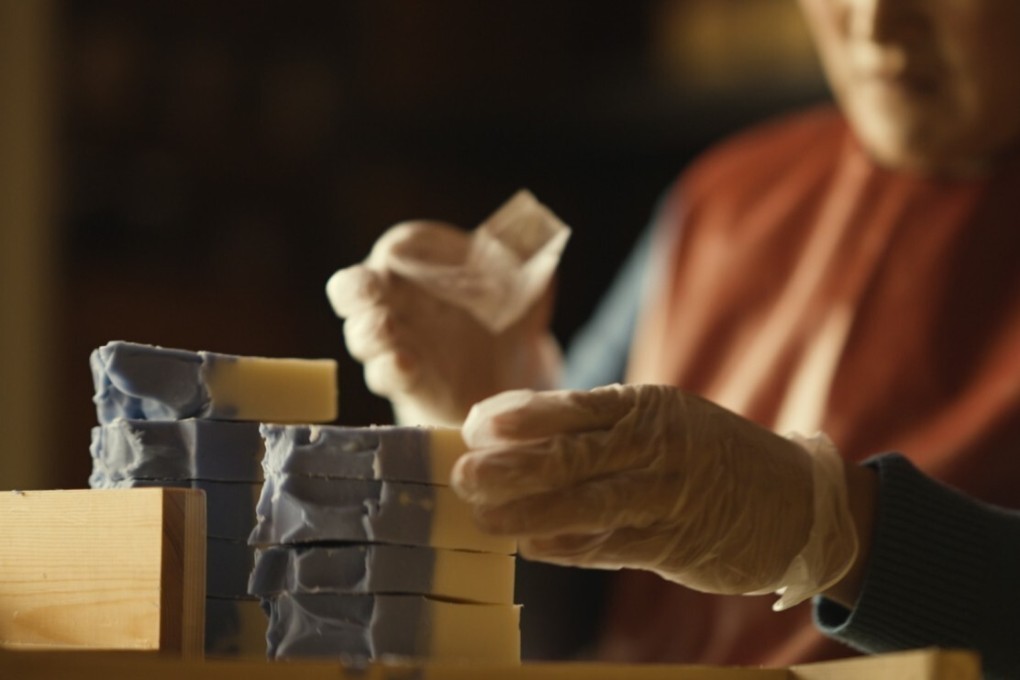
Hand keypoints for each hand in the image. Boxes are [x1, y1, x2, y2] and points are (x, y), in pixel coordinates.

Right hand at [327, 221, 561, 426]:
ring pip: (361, 334)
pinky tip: (404, 364)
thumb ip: (530, 261)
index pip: (401, 246)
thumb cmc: (506, 310)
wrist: (511, 369)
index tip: (422, 255)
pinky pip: (383, 373)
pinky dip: (390, 369)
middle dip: (356, 288)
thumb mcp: (528, 285)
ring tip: (386, 329)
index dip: (406, 249)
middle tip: (368, 290)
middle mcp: (396, 297)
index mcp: (421, 261)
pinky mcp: (404, 379)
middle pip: (355, 287)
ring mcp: (395, 340)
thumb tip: (537, 237)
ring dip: (369, 332)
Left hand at [450, 384, 857, 609]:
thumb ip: (604, 427)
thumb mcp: (668, 420)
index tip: (474, 424)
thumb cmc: (713, 453)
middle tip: (461, 474)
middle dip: (510, 466)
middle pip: (571, 456)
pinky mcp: (674, 546)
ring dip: (526, 514)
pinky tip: (529, 547)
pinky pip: (609, 546)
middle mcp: (658, 449)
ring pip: (584, 506)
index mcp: (651, 408)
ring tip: (481, 517)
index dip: (520, 416)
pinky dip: (565, 548)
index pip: (574, 407)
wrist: (797, 501)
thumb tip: (521, 433)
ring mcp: (667, 499)